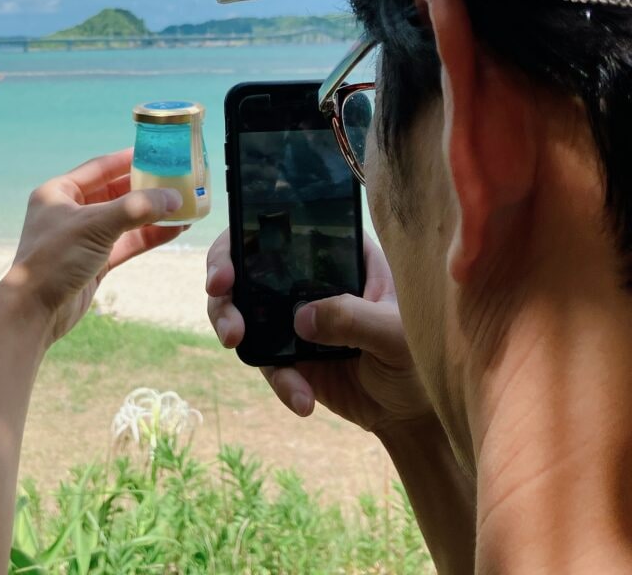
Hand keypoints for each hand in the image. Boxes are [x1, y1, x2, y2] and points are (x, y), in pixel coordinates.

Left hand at [4, 148, 185, 343]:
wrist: (34, 312)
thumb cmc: (55, 260)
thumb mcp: (96, 226)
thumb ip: (135, 208)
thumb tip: (173, 197)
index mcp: (59, 192)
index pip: (100, 167)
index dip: (128, 159)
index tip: (157, 152)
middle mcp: (70, 211)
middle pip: (115, 192)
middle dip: (146, 188)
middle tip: (177, 179)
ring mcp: (83, 237)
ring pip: (124, 219)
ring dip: (152, 214)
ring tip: (183, 206)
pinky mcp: (95, 260)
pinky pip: (127, 242)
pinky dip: (149, 235)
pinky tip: (174, 230)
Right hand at [206, 229, 431, 435]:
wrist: (415, 413)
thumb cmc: (420, 356)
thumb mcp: (398, 331)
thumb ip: (354, 318)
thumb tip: (301, 317)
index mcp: (336, 253)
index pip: (282, 230)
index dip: (244, 238)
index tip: (227, 270)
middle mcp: (307, 278)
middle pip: (246, 265)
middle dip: (223, 286)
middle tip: (225, 310)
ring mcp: (293, 316)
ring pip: (242, 310)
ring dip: (231, 326)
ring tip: (238, 345)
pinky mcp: (288, 354)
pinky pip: (266, 360)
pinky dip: (278, 381)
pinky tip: (302, 401)